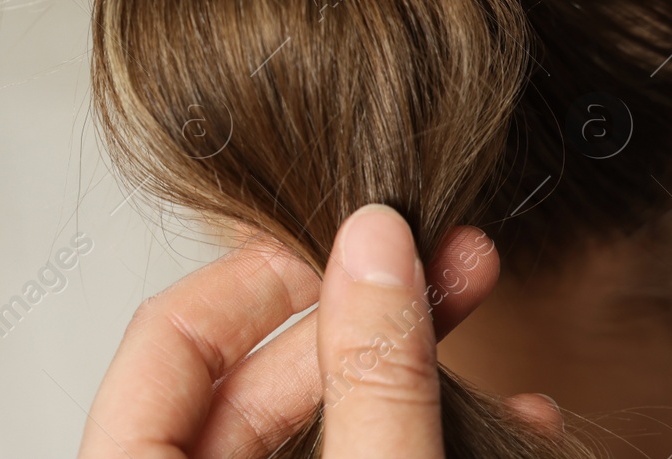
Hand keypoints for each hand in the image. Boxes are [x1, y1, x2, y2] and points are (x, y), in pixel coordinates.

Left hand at [76, 205, 558, 457]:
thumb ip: (369, 381)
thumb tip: (376, 243)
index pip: (169, 340)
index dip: (260, 276)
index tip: (346, 234)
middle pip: (251, 383)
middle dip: (363, 318)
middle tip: (451, 260)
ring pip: (317, 428)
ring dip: (406, 374)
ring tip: (483, 318)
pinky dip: (417, 437)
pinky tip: (503, 417)